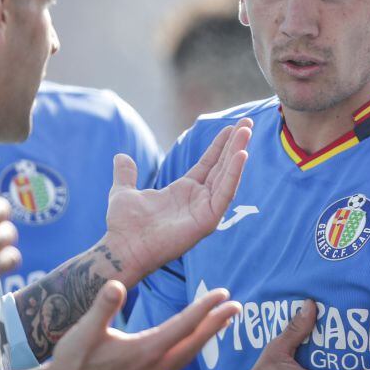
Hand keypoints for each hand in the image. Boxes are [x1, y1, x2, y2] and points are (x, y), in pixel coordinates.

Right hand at [44, 280, 240, 369]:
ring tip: (222, 321)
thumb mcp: (84, 330)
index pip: (183, 325)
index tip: (223, 293)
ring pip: (188, 354)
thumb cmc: (72, 360)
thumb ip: (103, 306)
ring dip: (207, 336)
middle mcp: (154, 366)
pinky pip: (178, 363)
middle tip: (237, 305)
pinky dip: (191, 348)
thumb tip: (115, 284)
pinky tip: (192, 342)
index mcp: (145, 350)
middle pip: (195, 342)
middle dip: (217, 322)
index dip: (205, 307)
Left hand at [104, 119, 251, 281]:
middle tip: (248, 122)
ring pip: (227, 177)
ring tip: (246, 132)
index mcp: (184, 191)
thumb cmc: (124, 226)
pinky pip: (224, 194)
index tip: (232, 127)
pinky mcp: (207, 221)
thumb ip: (126, 174)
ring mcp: (204, 210)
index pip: (209, 164)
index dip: (220, 146)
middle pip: (222, 167)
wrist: (121, 247)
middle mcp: (198, 200)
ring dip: (238, 154)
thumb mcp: (124, 191)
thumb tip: (121, 157)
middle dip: (235, 145)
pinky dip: (233, 175)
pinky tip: (241, 155)